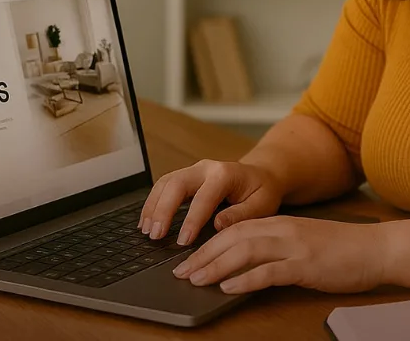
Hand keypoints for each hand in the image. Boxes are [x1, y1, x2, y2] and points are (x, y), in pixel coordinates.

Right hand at [139, 159, 284, 245]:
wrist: (261, 174)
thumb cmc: (262, 191)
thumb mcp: (263, 205)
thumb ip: (241, 215)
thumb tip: (218, 225)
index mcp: (226, 174)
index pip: (204, 197)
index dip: (192, 219)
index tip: (183, 241)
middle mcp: (206, 168)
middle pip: (176, 183)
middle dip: (163, 210)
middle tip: (156, 235)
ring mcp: (194, 170)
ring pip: (165, 183)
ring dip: (153, 206)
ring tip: (147, 230)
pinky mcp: (186, 177)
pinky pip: (164, 186)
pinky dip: (153, 203)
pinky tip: (147, 221)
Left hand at [171, 216, 387, 294]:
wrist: (376, 249)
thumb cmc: (342, 249)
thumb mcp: (302, 242)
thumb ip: (275, 247)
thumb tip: (243, 264)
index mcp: (280, 223)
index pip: (234, 229)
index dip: (207, 244)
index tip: (187, 260)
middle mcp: (283, 230)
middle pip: (232, 237)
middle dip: (203, 255)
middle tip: (181, 272)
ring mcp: (295, 246)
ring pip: (245, 251)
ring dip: (216, 266)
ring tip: (196, 279)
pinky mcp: (306, 265)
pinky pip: (269, 271)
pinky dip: (245, 279)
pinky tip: (229, 287)